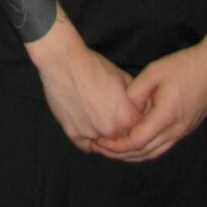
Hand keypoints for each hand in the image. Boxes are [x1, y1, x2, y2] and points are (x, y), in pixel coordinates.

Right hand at [31, 19, 139, 149]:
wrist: (63, 62)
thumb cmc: (94, 66)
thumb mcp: (124, 78)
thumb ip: (137, 100)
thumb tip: (143, 110)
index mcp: (128, 119)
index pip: (139, 130)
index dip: (133, 120)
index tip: (126, 112)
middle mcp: (111, 132)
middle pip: (121, 139)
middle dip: (119, 130)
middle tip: (110, 114)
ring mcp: (91, 135)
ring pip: (103, 144)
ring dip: (103, 136)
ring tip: (97, 116)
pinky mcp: (73, 134)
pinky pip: (86, 145)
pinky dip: (87, 138)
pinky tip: (86, 122)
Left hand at [93, 43, 206, 161]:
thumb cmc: (184, 67)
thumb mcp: (154, 72)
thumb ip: (135, 91)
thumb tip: (123, 109)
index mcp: (166, 116)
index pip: (136, 142)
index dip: (115, 145)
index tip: (98, 140)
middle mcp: (175, 130)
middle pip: (143, 153)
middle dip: (119, 154)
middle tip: (99, 148)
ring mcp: (182, 132)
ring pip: (153, 153)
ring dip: (131, 155)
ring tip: (111, 149)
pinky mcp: (184, 130)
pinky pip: (161, 147)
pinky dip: (144, 150)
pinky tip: (132, 143)